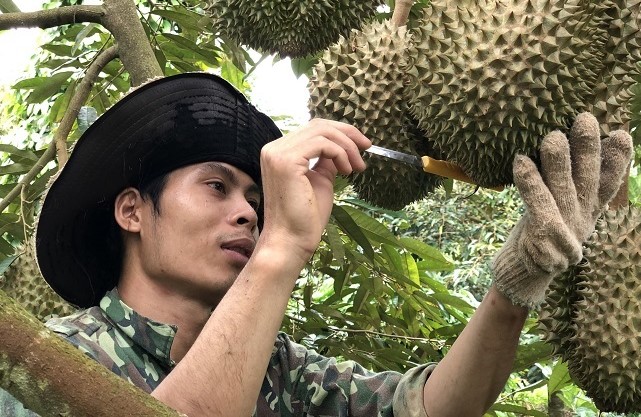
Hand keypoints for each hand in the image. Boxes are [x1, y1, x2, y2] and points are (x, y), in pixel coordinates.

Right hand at [258, 118, 370, 263]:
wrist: (292, 241)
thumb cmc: (305, 218)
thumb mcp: (321, 180)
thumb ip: (326, 161)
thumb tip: (340, 148)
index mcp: (279, 152)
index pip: (313, 130)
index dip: (340, 133)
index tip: (361, 146)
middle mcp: (274, 149)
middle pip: (318, 125)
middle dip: (347, 134)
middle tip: (366, 148)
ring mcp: (278, 153)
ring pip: (322, 132)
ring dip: (347, 146)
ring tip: (357, 167)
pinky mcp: (286, 161)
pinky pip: (322, 144)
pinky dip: (340, 153)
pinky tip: (347, 171)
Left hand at [492, 112, 631, 307]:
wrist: (522, 275)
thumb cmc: (538, 235)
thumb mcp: (560, 212)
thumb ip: (567, 187)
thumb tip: (563, 145)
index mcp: (590, 213)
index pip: (609, 184)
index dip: (617, 160)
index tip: (620, 134)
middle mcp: (582, 221)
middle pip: (588, 180)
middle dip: (587, 149)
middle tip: (584, 119)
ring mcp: (565, 233)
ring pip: (562, 189)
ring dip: (557, 161)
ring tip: (552, 136)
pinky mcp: (544, 240)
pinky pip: (536, 204)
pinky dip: (529, 180)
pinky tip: (521, 160)